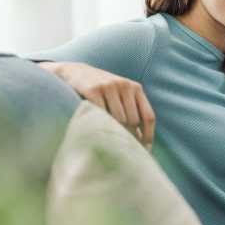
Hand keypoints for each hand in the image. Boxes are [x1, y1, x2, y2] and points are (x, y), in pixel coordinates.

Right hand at [39, 61, 155, 149]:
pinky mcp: (93, 90)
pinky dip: (100, 123)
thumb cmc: (102, 91)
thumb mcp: (120, 95)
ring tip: (105, 134)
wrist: (75, 73)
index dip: (148, 135)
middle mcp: (125, 85)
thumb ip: (132, 112)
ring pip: (119, 119)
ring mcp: (109, 86)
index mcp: (136, 88)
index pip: (148, 116)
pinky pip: (102, 114)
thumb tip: (141, 141)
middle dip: (127, 134)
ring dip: (113, 129)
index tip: (144, 151)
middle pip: (133, 120)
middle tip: (118, 143)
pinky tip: (95, 126)